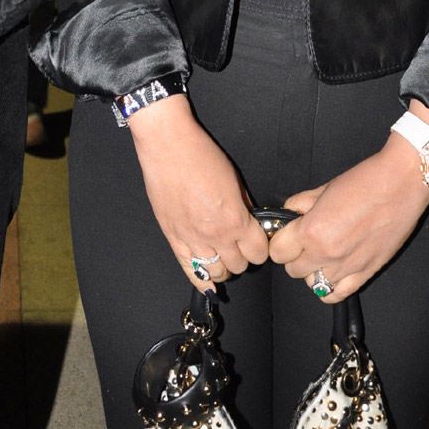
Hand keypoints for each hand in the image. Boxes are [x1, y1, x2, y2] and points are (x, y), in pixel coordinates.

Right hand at [128, 95, 268, 288]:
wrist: (168, 146)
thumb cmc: (201, 155)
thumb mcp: (234, 178)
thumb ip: (243, 205)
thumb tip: (249, 220)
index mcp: (235, 219)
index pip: (258, 252)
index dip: (260, 247)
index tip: (257, 241)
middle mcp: (215, 235)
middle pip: (239, 266)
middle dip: (243, 256)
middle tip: (239, 244)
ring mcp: (192, 239)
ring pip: (217, 272)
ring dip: (224, 266)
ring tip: (222, 254)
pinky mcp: (173, 238)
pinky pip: (189, 270)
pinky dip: (202, 281)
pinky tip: (208, 283)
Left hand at [267, 136, 428, 301]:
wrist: (401, 184)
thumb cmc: (363, 181)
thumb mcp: (323, 188)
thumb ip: (300, 204)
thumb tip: (289, 214)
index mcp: (311, 231)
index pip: (278, 252)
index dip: (280, 241)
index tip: (287, 234)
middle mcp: (326, 254)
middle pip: (293, 270)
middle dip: (295, 255)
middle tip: (305, 241)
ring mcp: (347, 268)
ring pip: (313, 284)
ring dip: (313, 270)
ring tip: (323, 253)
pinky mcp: (367, 274)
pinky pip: (337, 295)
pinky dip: (330, 288)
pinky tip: (333, 272)